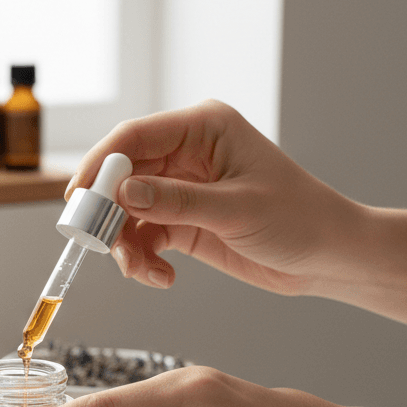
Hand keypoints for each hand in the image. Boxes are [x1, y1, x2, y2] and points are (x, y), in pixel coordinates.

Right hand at [68, 100, 362, 297]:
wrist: (328, 258)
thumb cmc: (299, 219)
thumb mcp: (236, 210)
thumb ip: (175, 201)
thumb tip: (121, 192)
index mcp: (203, 129)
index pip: (134, 138)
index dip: (100, 166)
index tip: (78, 200)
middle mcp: (187, 154)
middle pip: (121, 176)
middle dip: (107, 213)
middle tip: (100, 244)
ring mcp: (182, 188)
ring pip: (126, 211)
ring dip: (124, 244)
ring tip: (141, 270)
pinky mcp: (182, 220)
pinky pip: (143, 237)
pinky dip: (142, 260)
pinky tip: (162, 277)